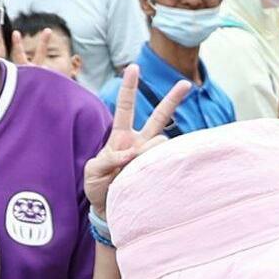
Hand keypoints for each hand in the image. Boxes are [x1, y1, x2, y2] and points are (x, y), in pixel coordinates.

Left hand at [86, 67, 192, 211]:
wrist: (109, 211)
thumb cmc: (98, 188)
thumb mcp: (92, 171)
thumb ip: (107, 159)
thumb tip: (131, 154)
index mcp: (121, 138)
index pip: (125, 107)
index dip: (129, 87)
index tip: (134, 67)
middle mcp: (140, 144)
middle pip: (159, 116)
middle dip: (172, 99)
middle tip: (186, 84)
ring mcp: (151, 158)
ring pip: (163, 142)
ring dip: (148, 152)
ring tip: (133, 170)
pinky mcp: (159, 172)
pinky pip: (164, 163)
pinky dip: (156, 168)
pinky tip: (151, 177)